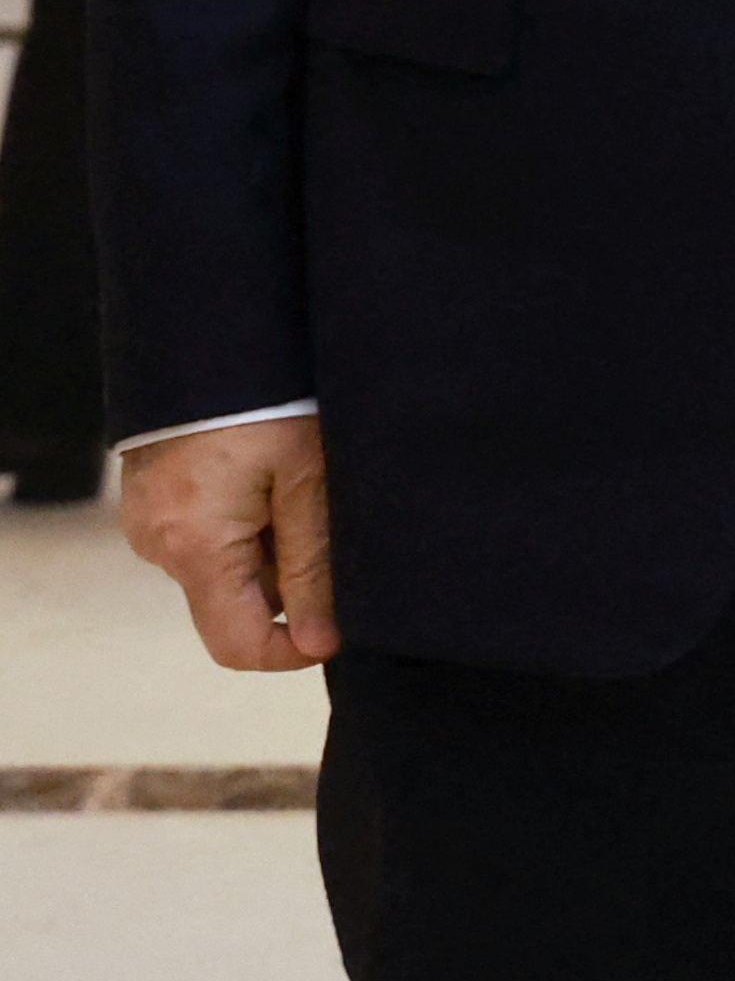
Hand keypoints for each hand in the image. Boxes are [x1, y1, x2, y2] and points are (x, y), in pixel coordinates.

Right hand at [120, 415, 337, 670]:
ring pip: (225, 565)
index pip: (236, 643)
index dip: (293, 650)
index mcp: (194, 547)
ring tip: (298, 478)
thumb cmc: (272, 399)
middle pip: (235, 601)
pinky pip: (206, 535)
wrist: (213, 331)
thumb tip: (322, 640)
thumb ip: (313, 564)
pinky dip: (246, 519)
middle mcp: (157, 544)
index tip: (341, 626)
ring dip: (270, 542)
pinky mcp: (151, 499)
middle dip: (289, 576)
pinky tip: (271, 471)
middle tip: (326, 510)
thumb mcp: (309, 479)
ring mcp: (147, 520)